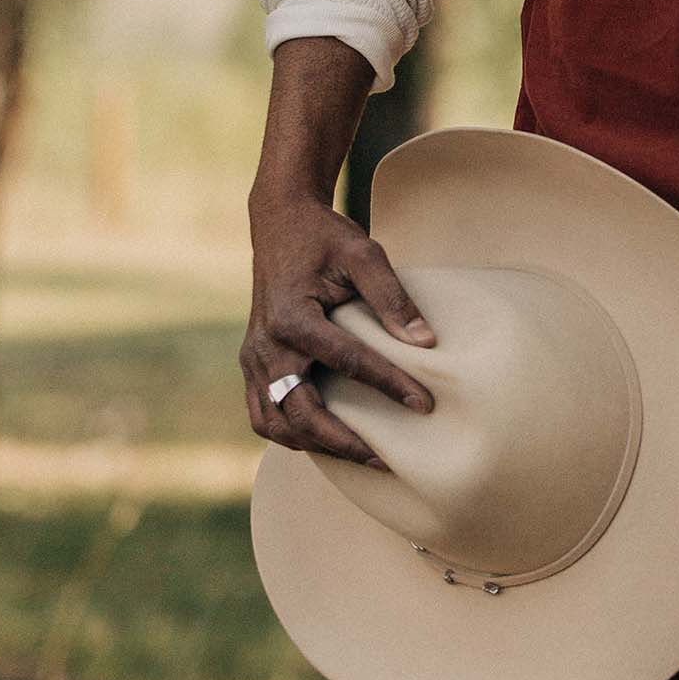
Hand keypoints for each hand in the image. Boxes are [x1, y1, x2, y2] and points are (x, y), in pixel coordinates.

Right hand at [241, 189, 437, 469]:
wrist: (280, 222)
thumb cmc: (326, 236)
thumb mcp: (364, 253)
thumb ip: (392, 298)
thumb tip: (426, 343)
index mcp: (293, 317)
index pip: (348, 362)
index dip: (389, 385)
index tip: (425, 405)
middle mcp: (266, 346)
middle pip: (302, 413)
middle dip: (345, 442)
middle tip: (388, 458)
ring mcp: (253, 359)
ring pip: (276, 424)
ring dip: (316, 445)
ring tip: (362, 455)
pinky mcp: (252, 364)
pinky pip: (264, 414)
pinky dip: (291, 433)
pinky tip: (326, 438)